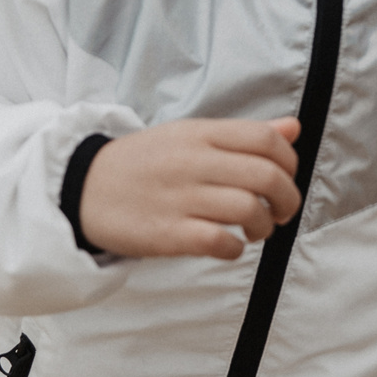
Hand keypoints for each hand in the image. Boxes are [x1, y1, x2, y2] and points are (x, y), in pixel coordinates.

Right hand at [79, 117, 301, 259]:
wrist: (82, 187)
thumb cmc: (144, 163)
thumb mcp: (190, 136)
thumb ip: (243, 135)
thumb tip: (293, 128)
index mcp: (200, 134)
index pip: (266, 140)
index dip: (289, 162)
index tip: (285, 179)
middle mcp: (192, 161)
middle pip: (266, 177)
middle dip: (286, 200)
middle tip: (279, 212)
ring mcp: (179, 198)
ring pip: (248, 210)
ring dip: (263, 227)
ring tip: (254, 230)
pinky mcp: (167, 233)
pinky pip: (220, 242)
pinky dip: (235, 248)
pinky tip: (229, 245)